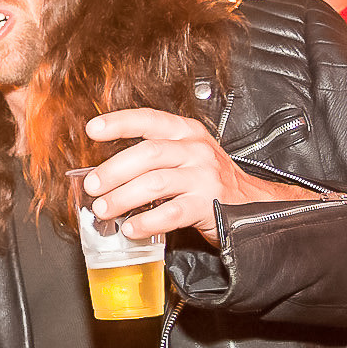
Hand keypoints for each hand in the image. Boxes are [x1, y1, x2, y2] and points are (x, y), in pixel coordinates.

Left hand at [85, 110, 315, 245]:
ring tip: (103, 209)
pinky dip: (146, 222)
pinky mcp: (208, 204)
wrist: (254, 205)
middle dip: (113, 171)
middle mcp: (196, 150)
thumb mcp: (184, 157)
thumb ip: (151, 158)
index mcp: (186, 133)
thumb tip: (102, 174)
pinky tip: (131, 228)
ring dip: (122, 197)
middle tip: (93, 186)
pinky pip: (171, 213)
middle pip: (147, 154)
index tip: (92, 130)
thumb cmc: (208, 181)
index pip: (149, 120)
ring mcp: (204, 177)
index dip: (119, 122)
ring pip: (155, 183)